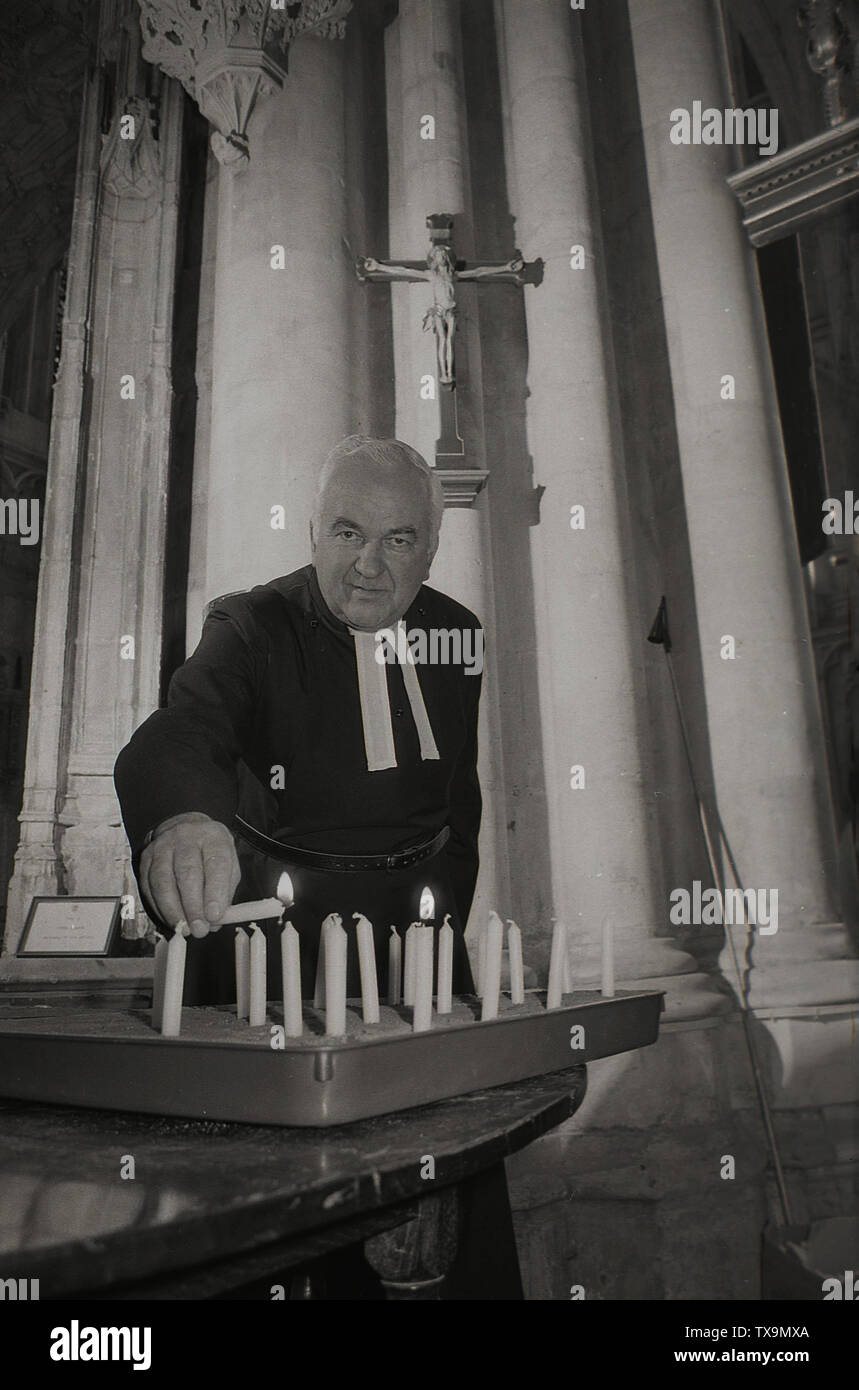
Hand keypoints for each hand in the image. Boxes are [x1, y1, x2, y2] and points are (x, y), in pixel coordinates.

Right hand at [140, 813, 239, 938]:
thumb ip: (225, 893)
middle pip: (187, 873)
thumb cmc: (210, 855)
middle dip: (193, 906)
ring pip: (163, 881)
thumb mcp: (229, 867)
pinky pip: (149, 886)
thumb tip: (214, 921)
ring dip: (173, 910)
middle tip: (199, 930)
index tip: (215, 916)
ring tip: (184, 930)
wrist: (185, 830)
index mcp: (213, 838)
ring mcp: (163, 846)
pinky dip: (159, 908)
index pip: (216, 864)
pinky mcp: (146, 858)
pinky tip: (170, 920)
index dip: (215, 892)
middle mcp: (186, 837)